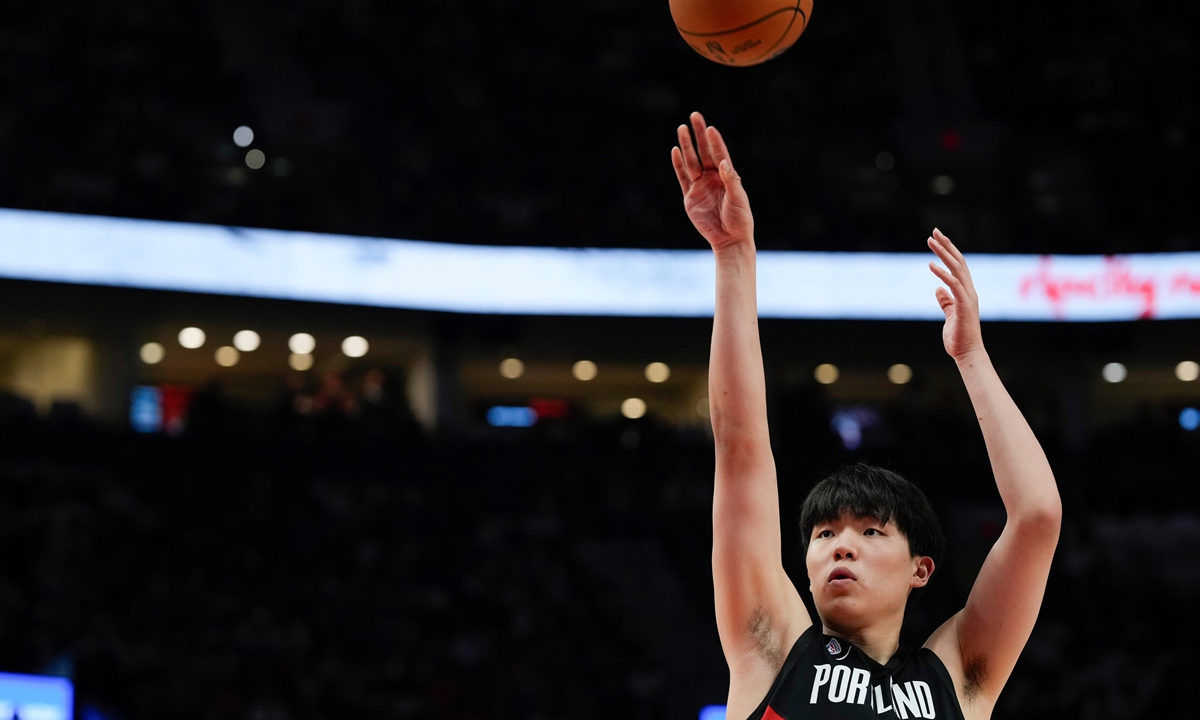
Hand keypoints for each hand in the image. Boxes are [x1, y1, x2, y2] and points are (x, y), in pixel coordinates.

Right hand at [672, 112, 753, 251]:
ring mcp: (700, 186)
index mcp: (727, 176)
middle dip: (698, 134)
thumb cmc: (740, 219)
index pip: (719, 154)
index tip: (709, 127)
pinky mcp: (690, 197)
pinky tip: (675, 151)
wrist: (729, 239)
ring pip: (691, 161)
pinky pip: (682, 177)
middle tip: (694, 116)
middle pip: (704, 152)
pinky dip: (678, 164)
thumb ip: (730, 180)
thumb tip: (723, 163)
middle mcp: (713, 178)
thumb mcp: (738, 199)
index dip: (714, 141)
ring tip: (681, 128)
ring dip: (687, 145)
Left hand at [928, 229, 983, 360]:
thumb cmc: (959, 337)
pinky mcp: (964, 306)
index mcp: (966, 292)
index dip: (949, 251)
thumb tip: (938, 289)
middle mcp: (969, 291)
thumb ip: (946, 301)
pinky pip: (954, 285)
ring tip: (930, 241)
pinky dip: (943, 273)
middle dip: (947, 245)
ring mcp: (968, 298)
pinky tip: (930, 265)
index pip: (959, 266)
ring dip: (944, 254)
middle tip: (934, 231)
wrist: (967, 354)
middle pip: (959, 262)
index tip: (938, 238)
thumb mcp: (949, 315)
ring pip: (957, 269)